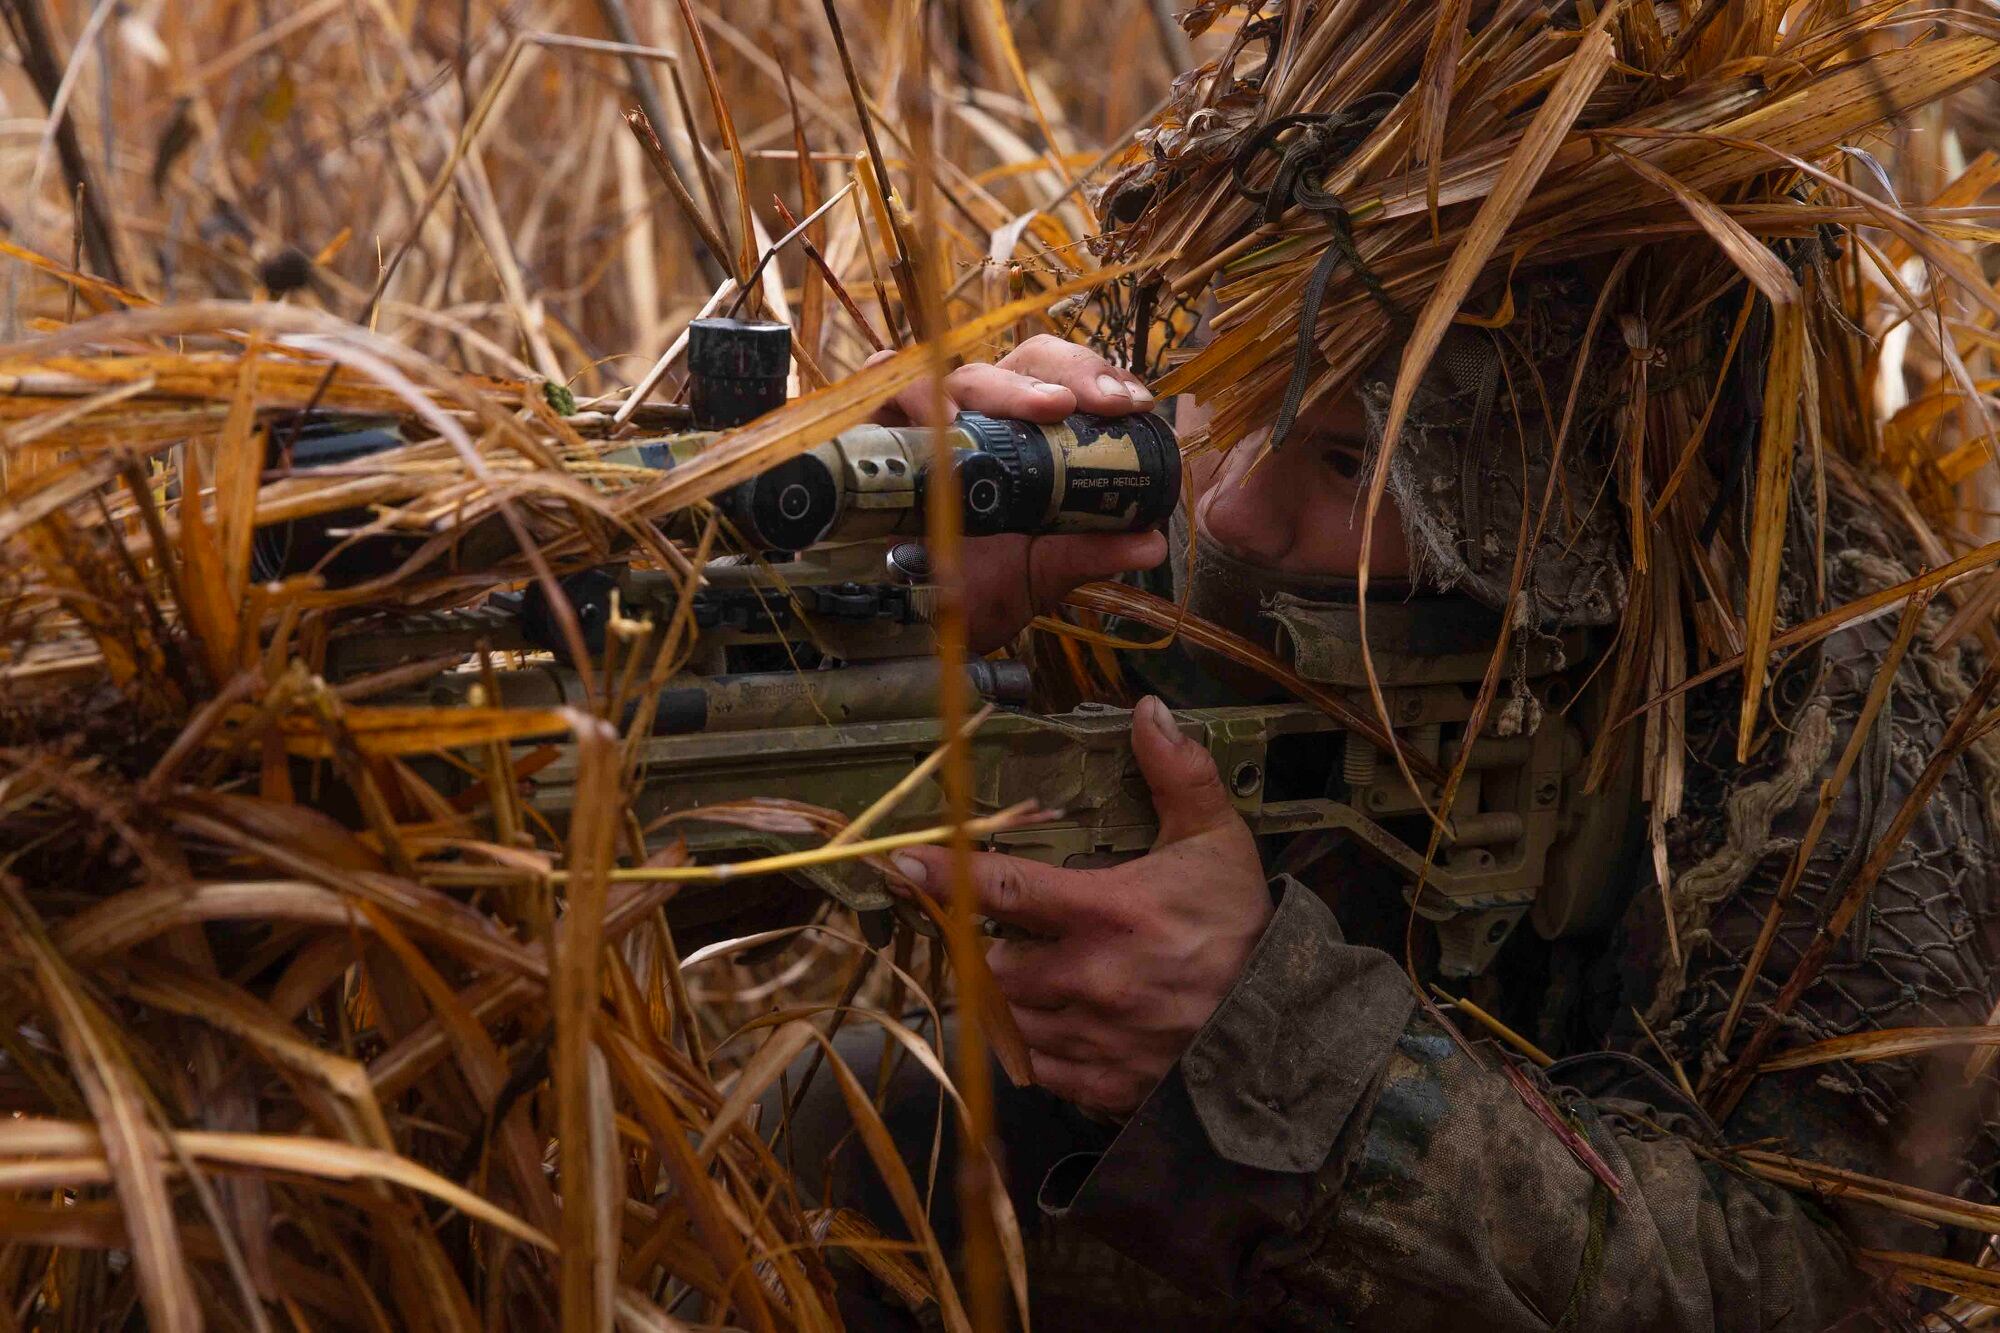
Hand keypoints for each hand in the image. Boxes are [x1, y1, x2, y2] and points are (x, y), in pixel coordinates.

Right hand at [870, 335, 1169, 653]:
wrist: (904, 630)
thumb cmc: (974, 587)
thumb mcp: (1040, 572)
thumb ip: (1089, 552)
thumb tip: (1150, 542)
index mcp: (1025, 433)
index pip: (1063, 376)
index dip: (1097, 376)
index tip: (1133, 404)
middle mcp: (978, 414)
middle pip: (1021, 360)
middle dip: (1064, 371)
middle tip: (1090, 405)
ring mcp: (923, 416)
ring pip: (961, 369)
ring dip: (1003, 387)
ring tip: (1040, 412)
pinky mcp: (869, 428)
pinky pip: (885, 385)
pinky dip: (916, 389)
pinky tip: (946, 423)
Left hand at [891, 695, 1272, 1117]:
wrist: (1286, 1031)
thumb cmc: (1244, 930)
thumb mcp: (1218, 842)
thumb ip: (1180, 774)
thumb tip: (1148, 709)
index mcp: (1108, 912)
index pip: (1005, 888)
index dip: (946, 873)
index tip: (904, 862)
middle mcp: (1088, 979)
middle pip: (991, 964)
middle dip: (989, 949)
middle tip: (1007, 936)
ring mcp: (1091, 1038)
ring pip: (1006, 1020)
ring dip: (1007, 999)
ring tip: (1031, 978)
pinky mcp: (1100, 1085)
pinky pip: (1037, 1069)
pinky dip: (1034, 1048)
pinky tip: (1055, 1023)